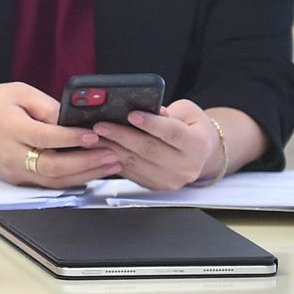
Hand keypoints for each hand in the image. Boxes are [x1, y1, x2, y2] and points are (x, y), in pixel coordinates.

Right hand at [0, 82, 118, 187]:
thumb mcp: (15, 92)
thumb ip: (45, 104)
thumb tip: (73, 119)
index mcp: (9, 127)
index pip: (44, 137)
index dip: (71, 138)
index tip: (94, 134)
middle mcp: (11, 153)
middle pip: (52, 166)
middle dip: (87, 163)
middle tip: (112, 154)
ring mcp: (15, 170)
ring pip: (54, 180)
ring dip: (86, 174)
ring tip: (111, 165)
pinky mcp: (18, 179)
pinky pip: (49, 182)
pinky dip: (73, 179)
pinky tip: (91, 171)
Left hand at [93, 100, 218, 191]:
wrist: (200, 154)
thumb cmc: (191, 128)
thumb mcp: (187, 113)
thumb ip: (168, 112)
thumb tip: (145, 108)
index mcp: (198, 144)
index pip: (172, 133)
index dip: (151, 124)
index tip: (131, 115)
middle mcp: (187, 166)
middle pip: (149, 149)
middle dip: (121, 136)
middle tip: (100, 125)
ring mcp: (171, 179)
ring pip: (136, 162)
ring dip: (111, 149)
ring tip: (92, 137)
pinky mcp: (156, 185)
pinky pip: (130, 172)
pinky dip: (112, 160)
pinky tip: (99, 149)